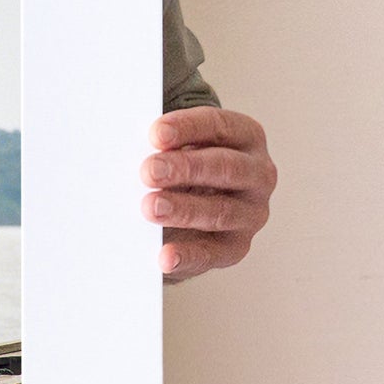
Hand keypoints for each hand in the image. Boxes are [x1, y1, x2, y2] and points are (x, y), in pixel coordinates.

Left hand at [141, 107, 275, 281]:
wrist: (189, 214)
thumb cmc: (181, 170)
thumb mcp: (176, 151)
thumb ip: (161, 149)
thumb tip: (126, 148)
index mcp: (245, 138)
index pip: (219, 127)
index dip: (188, 128)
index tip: (156, 134)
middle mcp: (257, 174)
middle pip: (224, 167)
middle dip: (185, 168)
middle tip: (149, 171)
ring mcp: (251, 213)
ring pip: (220, 211)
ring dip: (183, 210)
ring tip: (150, 207)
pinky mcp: (236, 247)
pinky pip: (212, 253)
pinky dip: (187, 255)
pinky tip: (164, 256)